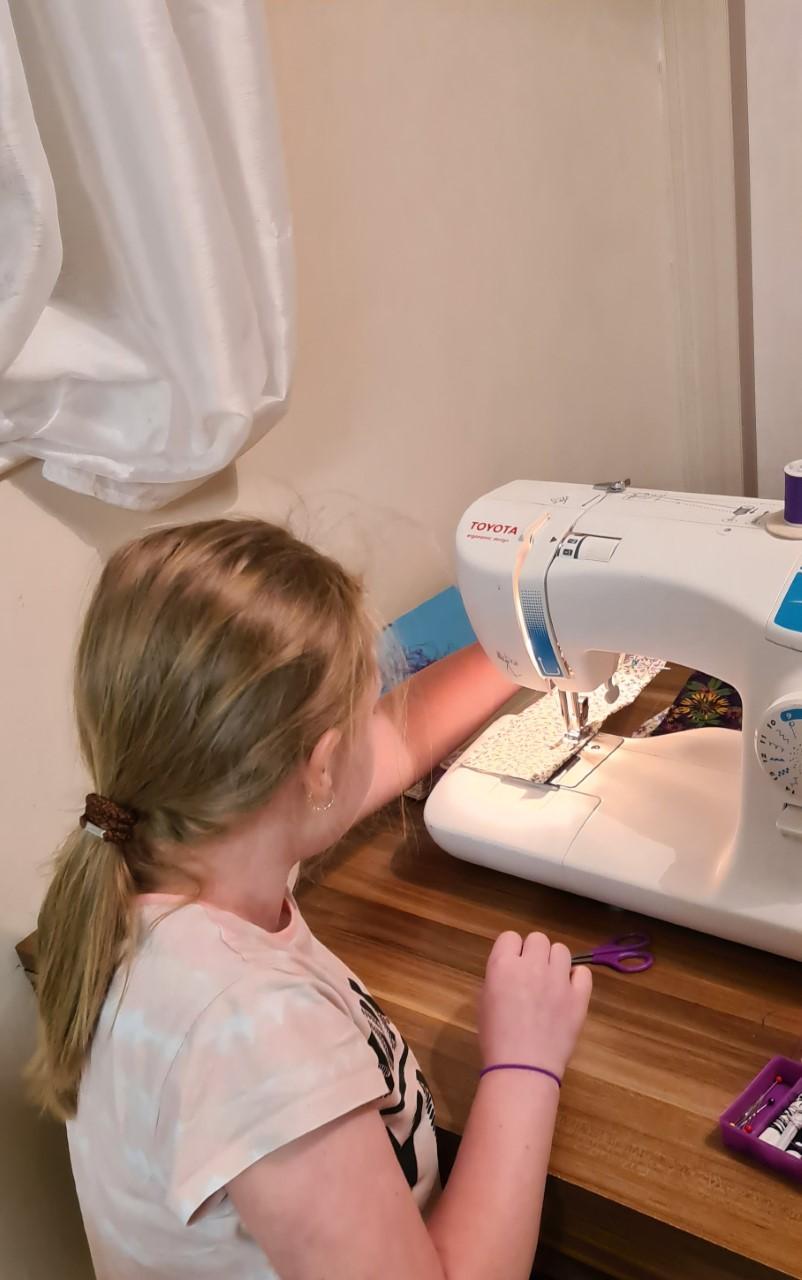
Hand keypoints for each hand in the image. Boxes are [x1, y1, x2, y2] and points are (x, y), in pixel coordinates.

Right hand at [478, 932, 591, 1078]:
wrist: (523, 1068)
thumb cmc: (495, 1039)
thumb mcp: (484, 1002)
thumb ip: (498, 978)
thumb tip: (511, 973)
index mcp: (502, 965)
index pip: (510, 937)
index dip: (511, 951)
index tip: (512, 966)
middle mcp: (531, 965)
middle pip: (538, 939)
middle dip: (534, 953)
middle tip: (531, 974)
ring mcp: (558, 980)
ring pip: (561, 950)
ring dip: (554, 962)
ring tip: (551, 982)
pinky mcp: (579, 996)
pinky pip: (583, 973)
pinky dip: (577, 979)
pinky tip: (568, 991)